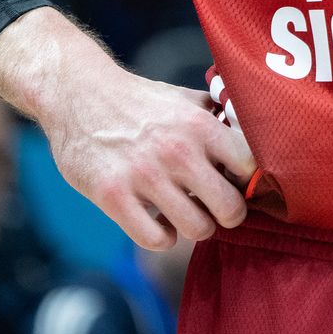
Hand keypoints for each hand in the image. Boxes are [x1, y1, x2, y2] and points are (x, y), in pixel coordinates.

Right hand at [0, 15, 256, 251]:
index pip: (251, 168)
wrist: (78, 94)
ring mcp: (145, 176)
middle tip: (215, 208)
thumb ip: (217, 118)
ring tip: (185, 214)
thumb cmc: (139, 100)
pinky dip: (162, 237)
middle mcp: (177, 151)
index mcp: (200, 124)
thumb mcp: (183, 99)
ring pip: (197, 229)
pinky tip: (158, 222)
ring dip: (195, 227)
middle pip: (230, 208)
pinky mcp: (113, 196)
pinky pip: (156, 239)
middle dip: (228, 214)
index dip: (248, 181)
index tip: (236, 183)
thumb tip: (254, 134)